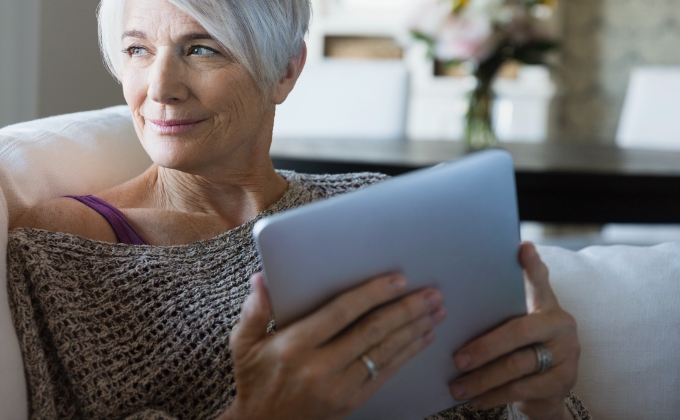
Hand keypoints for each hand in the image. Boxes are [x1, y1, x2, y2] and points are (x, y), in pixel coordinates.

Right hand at [219, 272, 446, 419]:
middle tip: (431, 293)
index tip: (398, 280)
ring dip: (413, 330)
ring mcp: (338, 387)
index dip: (372, 295)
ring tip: (436, 311)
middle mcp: (320, 367)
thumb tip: (261, 278)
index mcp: (295, 345)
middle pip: (371, 331)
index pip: (341, 313)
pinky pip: (385, 374)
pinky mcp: (351, 402)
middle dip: (405, 310)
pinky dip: (407, 354)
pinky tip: (423, 338)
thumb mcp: (243, 343)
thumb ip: (254, 310)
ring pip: (384, 352)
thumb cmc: (255, 379)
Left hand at [448, 242, 578, 419]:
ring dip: (482, 379)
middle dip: (484, 347)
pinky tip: (476, 400)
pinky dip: (494, 395)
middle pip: (519, 332)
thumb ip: (499, 310)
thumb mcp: (516, 326)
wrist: (547, 390)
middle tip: (457, 359)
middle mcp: (562, 325)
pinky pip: (523, 389)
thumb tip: (456, 294)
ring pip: (517, 365)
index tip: (523, 248)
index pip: (540, 283)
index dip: (533, 266)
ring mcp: (567, 354)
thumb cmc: (521, 349)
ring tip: (457, 386)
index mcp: (547, 305)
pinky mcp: (565, 381)